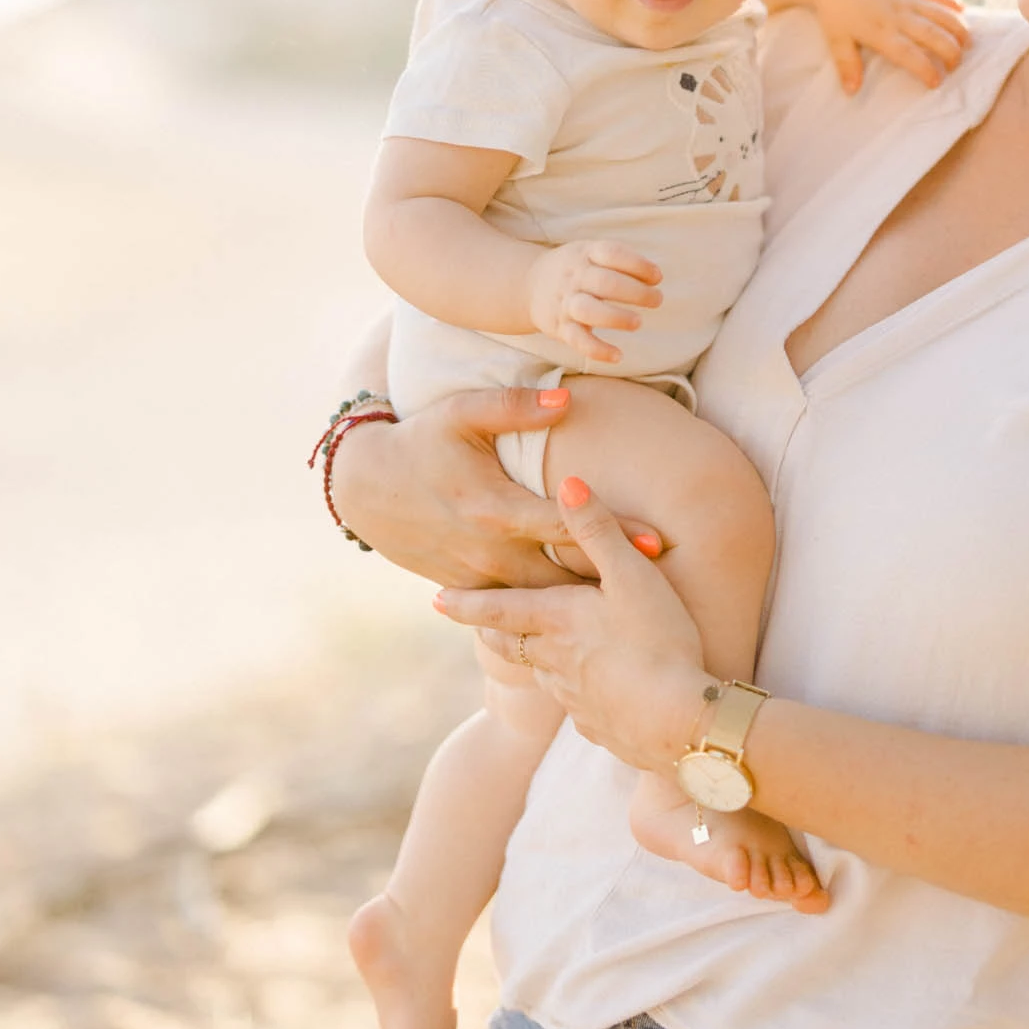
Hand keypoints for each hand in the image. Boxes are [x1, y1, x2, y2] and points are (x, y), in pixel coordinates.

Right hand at [328, 385, 665, 588]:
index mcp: (494, 508)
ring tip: (637, 616)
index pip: (567, 527)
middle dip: (609, 587)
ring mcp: (476, 577)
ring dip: (583, 610)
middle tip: (662, 592)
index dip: (614, 533)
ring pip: (539, 604)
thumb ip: (515, 405)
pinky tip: (587, 630)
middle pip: (562, 579)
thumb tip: (566, 398)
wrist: (366, 489)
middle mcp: (488, 551)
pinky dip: (547, 618)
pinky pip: (514, 611)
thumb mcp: (462, 412)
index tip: (659, 542)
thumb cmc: (422, 441)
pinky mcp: (466, 590)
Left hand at [435, 479, 710, 770]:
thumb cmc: (657, 640)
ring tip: (539, 654)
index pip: (497, 609)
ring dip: (535, 662)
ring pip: (542, 675)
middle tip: (475, 628)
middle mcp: (553, 661)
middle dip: (490, 633)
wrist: (677, 721)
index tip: (434, 599)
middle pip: (510, 645)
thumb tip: (567, 482)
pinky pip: (578, 705)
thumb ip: (598, 530)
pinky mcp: (597, 726)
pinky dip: (579, 692)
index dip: (465, 603)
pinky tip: (597, 691)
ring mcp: (573, 698)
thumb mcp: (632, 576)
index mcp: (556, 620)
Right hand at [526, 239, 663, 365]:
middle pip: (605, 283)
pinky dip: (598, 350)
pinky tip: (618, 355)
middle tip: (657, 300)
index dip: (638, 264)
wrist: (528, 286)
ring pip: (589, 311)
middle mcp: (574, 277)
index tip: (657, 276)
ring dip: (616, 317)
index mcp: (585, 254)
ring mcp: (566, 302)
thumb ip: (620, 261)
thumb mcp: (590, 253)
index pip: (612, 253)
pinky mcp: (560, 328)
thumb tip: (655, 276)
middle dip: (635, 292)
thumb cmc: (574, 269)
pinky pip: (578, 341)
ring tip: (638, 323)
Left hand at [813, 0, 968, 95]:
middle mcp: (898, 15)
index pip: (909, 54)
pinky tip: (962, 9)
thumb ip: (847, 64)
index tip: (936, 82)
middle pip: (932, 34)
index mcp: (880, 31)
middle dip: (950, 51)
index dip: (926, 69)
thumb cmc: (834, 8)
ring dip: (957, 28)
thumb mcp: (836, 38)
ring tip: (969, 44)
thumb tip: (852, 92)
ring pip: (939, 13)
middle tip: (957, 66)